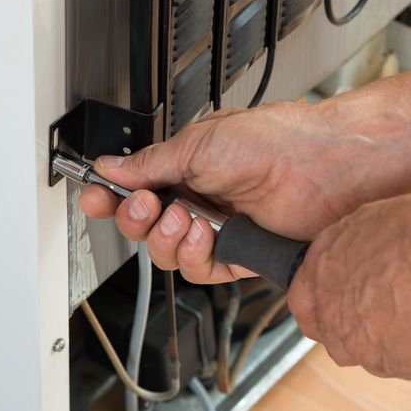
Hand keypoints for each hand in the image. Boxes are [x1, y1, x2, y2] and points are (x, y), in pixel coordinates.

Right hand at [79, 101, 383, 282]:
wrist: (318, 167)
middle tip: (142, 205)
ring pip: (166, 253)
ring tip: (184, 216)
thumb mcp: (198, 144)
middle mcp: (200, 200)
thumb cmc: (273, 141)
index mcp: (186, 168)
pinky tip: (204, 234)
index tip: (92, 197)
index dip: (109, 198)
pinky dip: (193, 254)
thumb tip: (112, 167)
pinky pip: (198, 269)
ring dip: (164, 238)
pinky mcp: (238, 255)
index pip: (135, 189)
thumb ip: (150, 164)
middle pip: (143, 227)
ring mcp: (218, 230)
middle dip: (133, 219)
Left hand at [288, 191, 410, 379]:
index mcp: (322, 267)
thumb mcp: (381, 216)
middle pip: (328, 328)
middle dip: (350, 320)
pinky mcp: (393, 366)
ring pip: (361, 349)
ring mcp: (359, 345)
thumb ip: (359, 242)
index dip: (322, 296)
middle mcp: (331, 311)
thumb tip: (367, 248)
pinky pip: (399, 360)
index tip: (340, 294)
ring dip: (380, 336)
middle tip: (384, 304)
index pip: (302, 296)